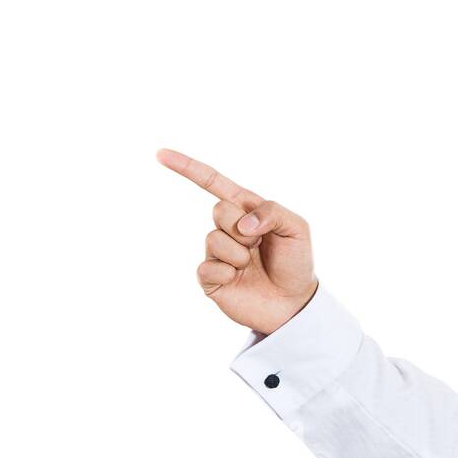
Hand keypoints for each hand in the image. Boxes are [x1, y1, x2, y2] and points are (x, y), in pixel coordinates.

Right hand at [156, 147, 318, 334]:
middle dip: (243, 227)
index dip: (188, 168)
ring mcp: (217, 253)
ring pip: (214, 239)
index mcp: (247, 210)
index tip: (160, 154)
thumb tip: (242, 223)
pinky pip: (208, 268)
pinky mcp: (210, 278)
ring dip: (239, 253)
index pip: (213, 183)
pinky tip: (237, 279)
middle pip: (218, 210)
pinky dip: (227, 273)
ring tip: (251, 265)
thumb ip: (273, 212)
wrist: (293, 303)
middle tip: (259, 243)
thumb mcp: (297, 229)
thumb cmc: (296, 262)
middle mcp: (228, 228)